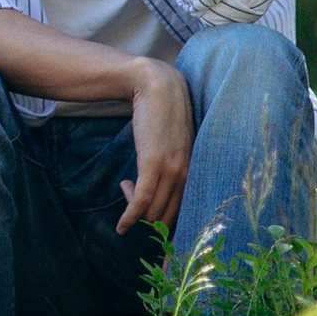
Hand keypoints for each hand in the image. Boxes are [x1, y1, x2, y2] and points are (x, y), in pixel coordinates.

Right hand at [117, 57, 192, 234]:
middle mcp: (187, 174)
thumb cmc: (163, 113)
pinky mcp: (152, 163)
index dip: (169, 225)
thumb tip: (165, 182)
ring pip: (153, 211)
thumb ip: (175, 163)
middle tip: (131, 196)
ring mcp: (171, 170)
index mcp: (195, 171)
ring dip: (134, 210)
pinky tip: (121, 226)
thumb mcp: (174, 143)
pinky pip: (142, 200)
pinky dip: (130, 217)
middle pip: (167, 216)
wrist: (156, 86)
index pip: (186, 212)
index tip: (156, 229)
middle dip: (147, 217)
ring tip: (124, 187)